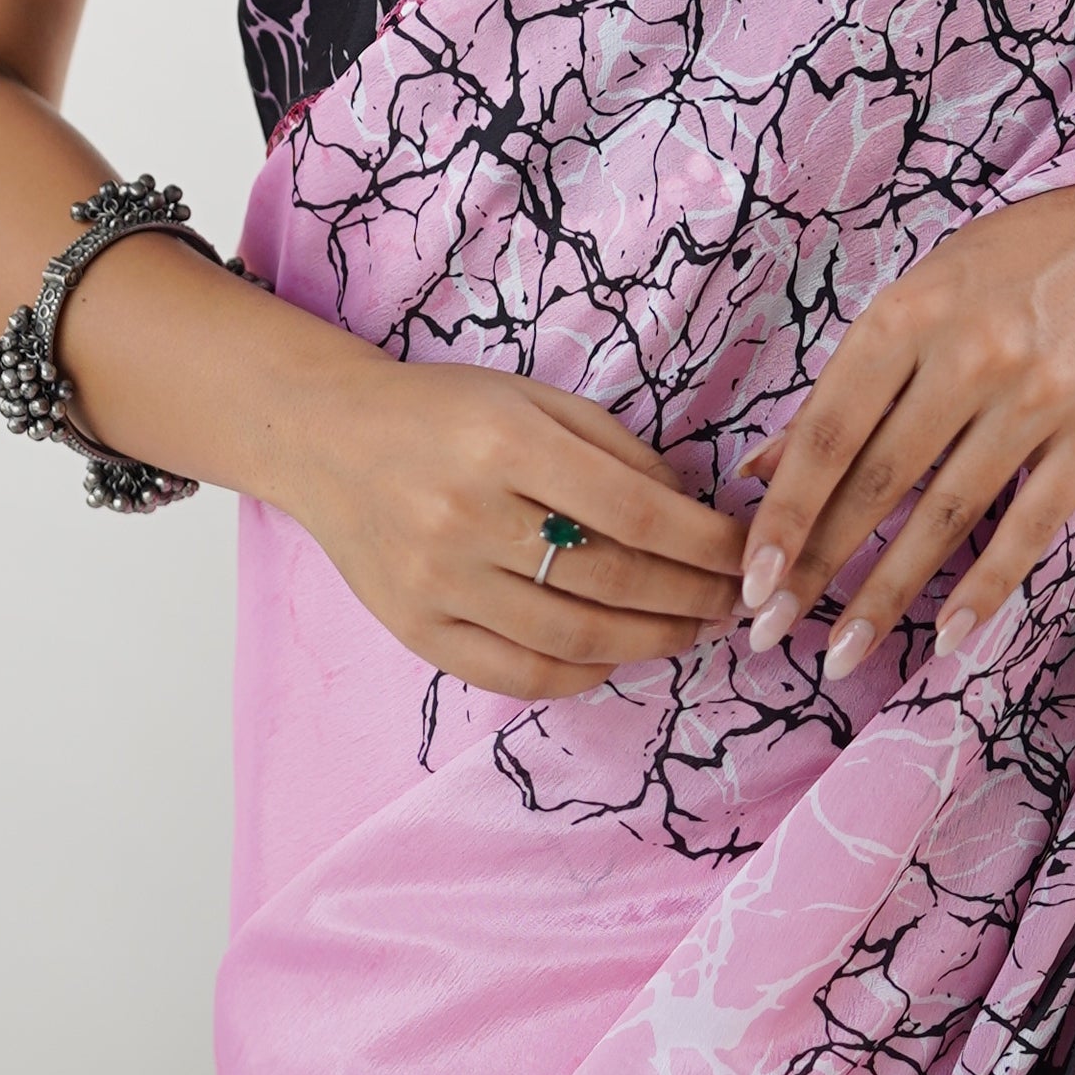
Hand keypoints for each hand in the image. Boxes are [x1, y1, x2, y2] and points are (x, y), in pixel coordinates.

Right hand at [297, 348, 747, 702]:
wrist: (326, 439)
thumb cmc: (443, 413)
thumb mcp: (533, 399)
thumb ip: (615, 450)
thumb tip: (693, 515)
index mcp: (507, 447)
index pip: (637, 515)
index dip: (707, 545)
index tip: (748, 556)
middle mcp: (469, 518)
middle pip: (613, 580)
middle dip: (694, 597)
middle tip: (733, 601)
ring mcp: (438, 582)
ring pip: (574, 638)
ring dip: (651, 642)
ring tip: (689, 631)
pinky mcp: (416, 629)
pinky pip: (516, 674)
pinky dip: (579, 675)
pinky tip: (613, 656)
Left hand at [737, 178, 1074, 685]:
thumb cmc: (994, 273)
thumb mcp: (906, 303)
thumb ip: (840, 389)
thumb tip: (760, 470)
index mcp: (905, 317)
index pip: (829, 432)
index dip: (786, 512)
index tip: (750, 577)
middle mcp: (968, 356)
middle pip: (879, 483)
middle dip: (819, 567)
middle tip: (771, 632)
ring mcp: (1035, 397)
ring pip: (946, 516)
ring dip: (888, 594)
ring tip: (844, 651)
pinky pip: (1030, 525)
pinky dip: (987, 586)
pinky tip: (946, 636)